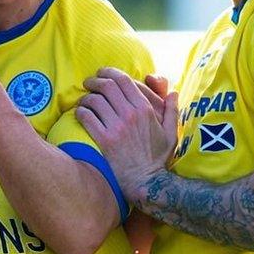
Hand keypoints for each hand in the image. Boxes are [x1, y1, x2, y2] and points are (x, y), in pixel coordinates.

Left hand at [76, 68, 178, 201]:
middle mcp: (130, 114)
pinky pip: (87, 117)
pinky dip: (80, 111)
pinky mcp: (104, 140)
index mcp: (145, 109)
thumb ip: (172, 111)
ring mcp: (117, 127)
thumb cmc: (158, 158)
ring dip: (86, 97)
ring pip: (95, 100)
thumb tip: (173, 92)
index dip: (110, 72)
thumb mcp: (171, 133)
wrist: (145, 181)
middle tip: (88, 82)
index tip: (102, 73)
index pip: (124, 80)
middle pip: (107, 86)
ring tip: (84, 99)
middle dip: (95, 80)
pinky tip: (80, 113)